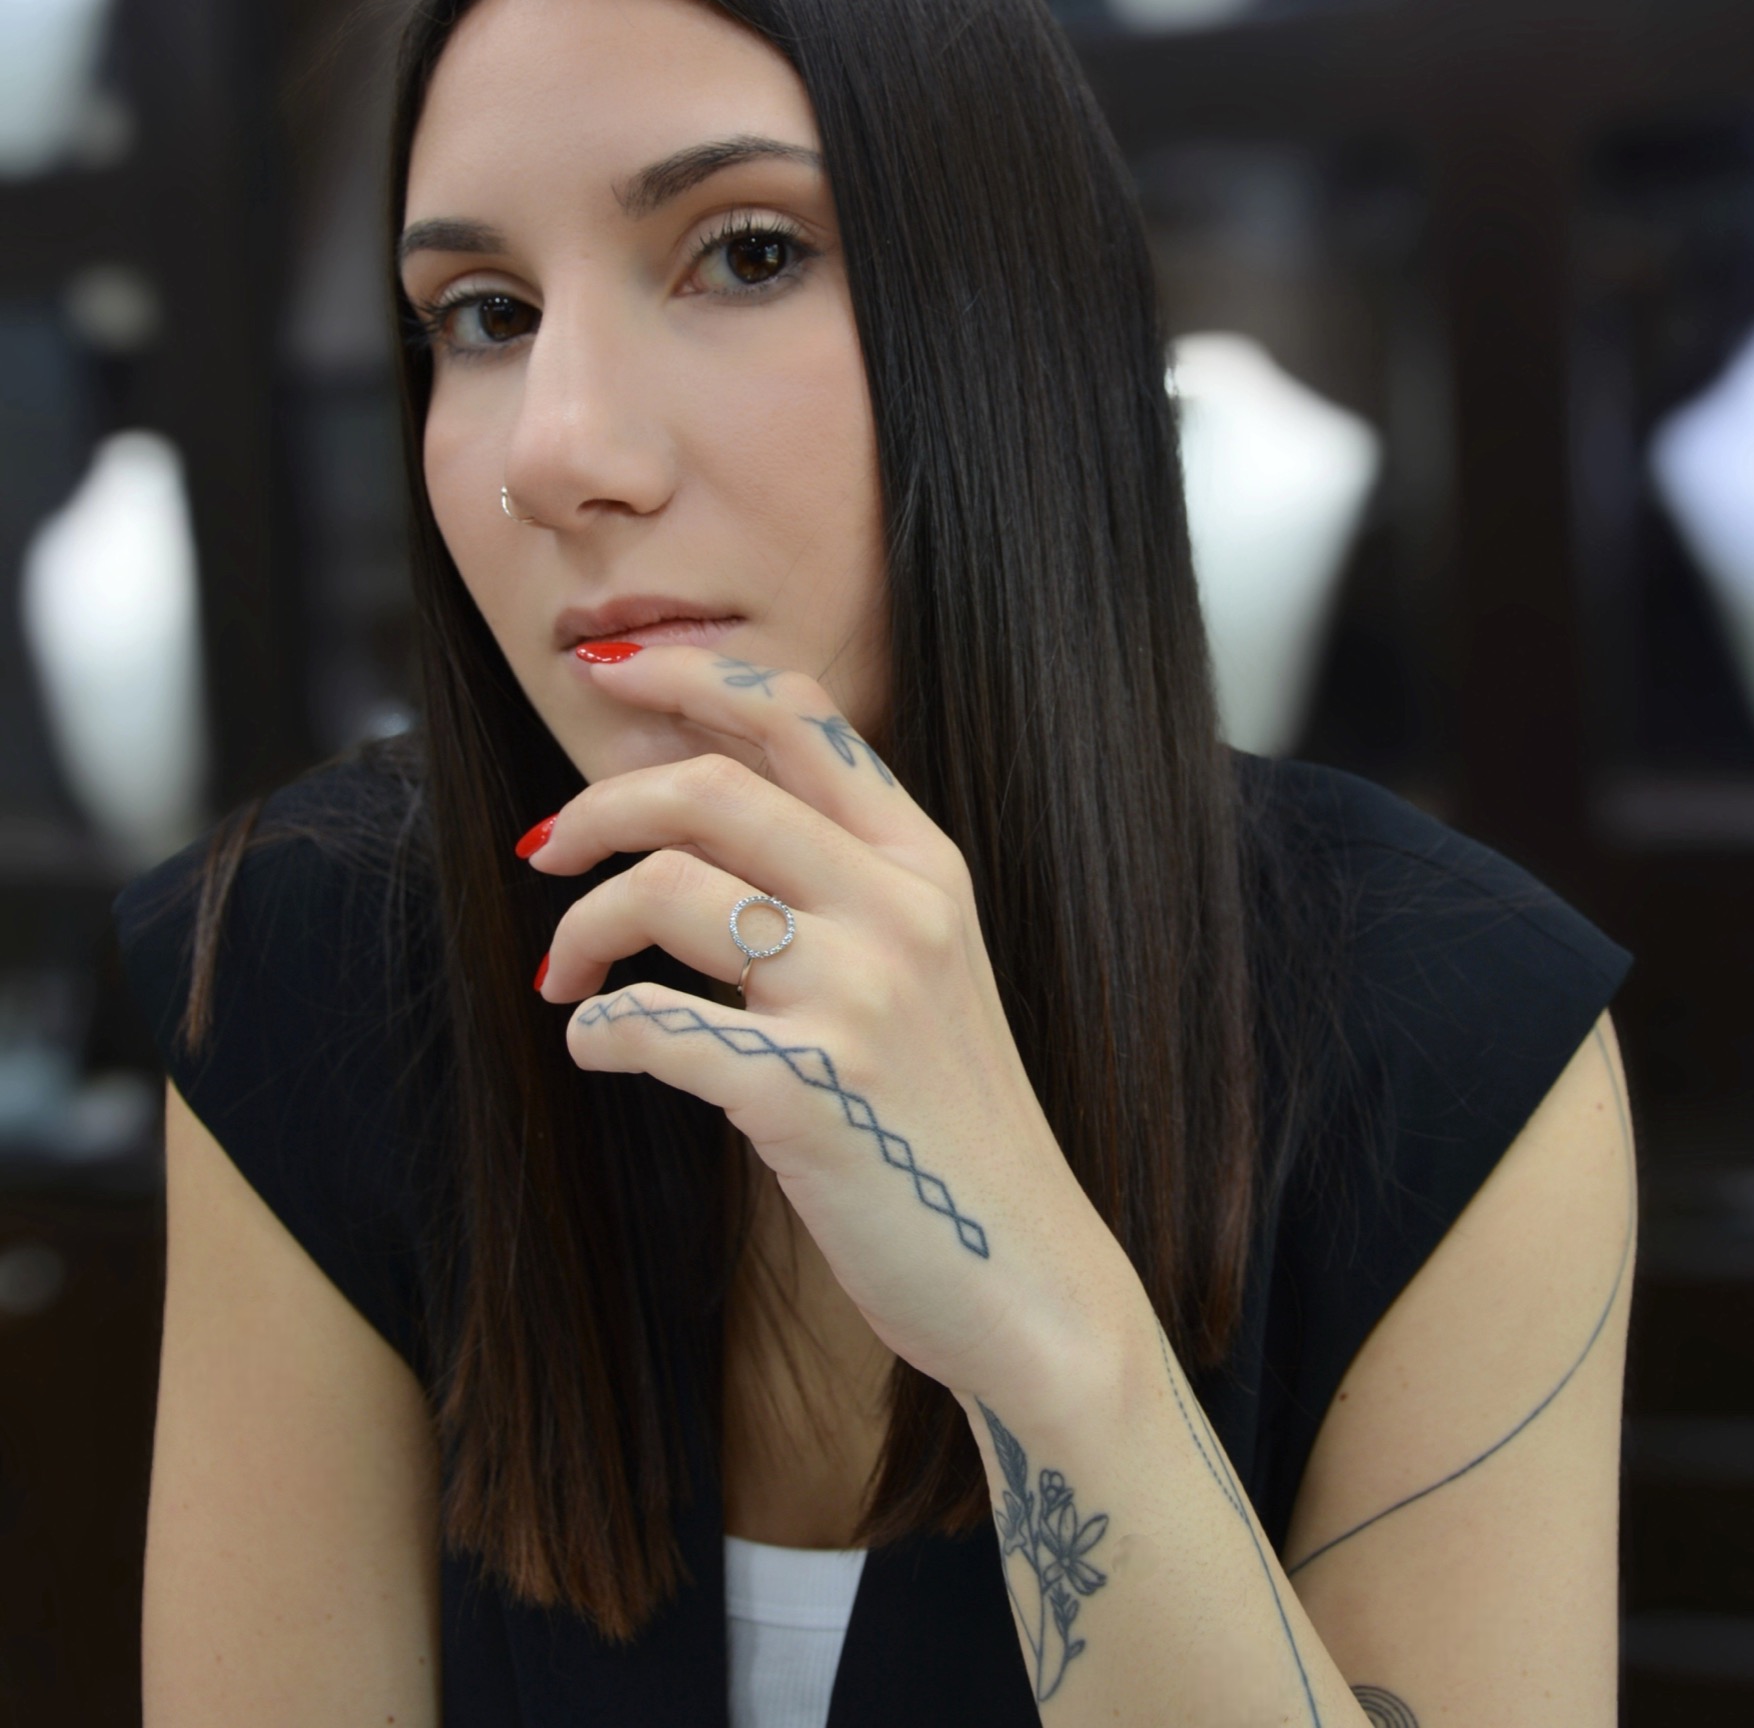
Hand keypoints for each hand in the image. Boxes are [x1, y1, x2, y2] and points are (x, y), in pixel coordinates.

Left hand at [525, 644, 1138, 1407]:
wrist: (1025, 1272)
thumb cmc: (949, 1119)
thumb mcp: (928, 967)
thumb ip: (842, 879)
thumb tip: (697, 805)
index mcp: (925, 864)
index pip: (795, 715)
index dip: (684, 674)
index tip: (603, 671)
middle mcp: (900, 907)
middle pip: (708, 786)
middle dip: (595, 804)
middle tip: (538, 850)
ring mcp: (860, 995)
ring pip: (668, 889)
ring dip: (580, 927)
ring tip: (562, 981)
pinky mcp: (810, 1092)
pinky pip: (658, 1026)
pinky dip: (599, 1031)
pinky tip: (594, 1046)